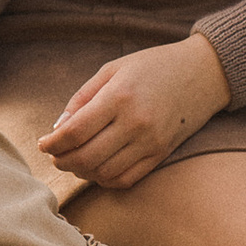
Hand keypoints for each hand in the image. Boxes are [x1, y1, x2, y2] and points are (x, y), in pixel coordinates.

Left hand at [38, 31, 230, 193]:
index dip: (52, 143)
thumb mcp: (112, 70)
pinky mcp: (161, 155)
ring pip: (104, 173)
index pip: (75, 132)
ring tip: (74, 160)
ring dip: (82, 172)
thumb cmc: (152, 66)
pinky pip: (126, 179)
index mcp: (120, 96)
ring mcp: (151, 143)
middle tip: (55, 156)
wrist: (202, 73)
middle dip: (63, 160)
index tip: (43, 144)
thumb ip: (82, 98)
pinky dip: (105, 179)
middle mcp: (136, 123)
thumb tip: (58, 129)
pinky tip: (97, 168)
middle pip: (86, 157)